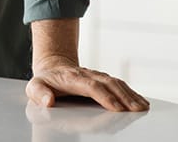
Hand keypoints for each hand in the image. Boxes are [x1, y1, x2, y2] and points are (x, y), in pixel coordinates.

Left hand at [26, 55, 149, 111]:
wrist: (52, 66)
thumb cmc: (45, 80)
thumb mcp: (34, 86)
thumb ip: (39, 93)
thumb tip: (48, 101)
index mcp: (71, 78)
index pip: (91, 86)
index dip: (104, 96)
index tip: (116, 108)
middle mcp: (87, 74)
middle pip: (108, 84)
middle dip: (124, 97)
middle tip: (137, 111)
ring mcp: (96, 75)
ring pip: (116, 83)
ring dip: (131, 95)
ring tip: (143, 107)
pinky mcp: (103, 79)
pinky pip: (120, 84)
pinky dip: (132, 92)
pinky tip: (142, 102)